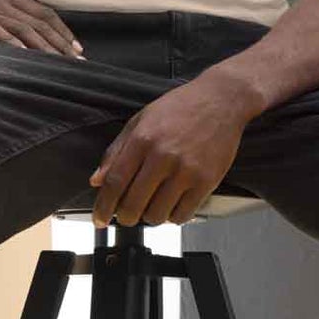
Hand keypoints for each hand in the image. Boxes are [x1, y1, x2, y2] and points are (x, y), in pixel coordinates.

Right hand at [0, 0, 83, 57]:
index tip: (77, 51)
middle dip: (58, 43)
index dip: (63, 32)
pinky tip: (24, 55)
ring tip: (54, 63)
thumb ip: (16, 29)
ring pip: (21, 26)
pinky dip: (11, 42)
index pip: (44, 13)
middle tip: (73, 63)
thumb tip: (47, 50)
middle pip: (37, 21)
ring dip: (41, 46)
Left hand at [87, 77, 254, 226]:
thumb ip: (116, 151)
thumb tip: (97, 180)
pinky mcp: (206, 181)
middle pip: (133, 205)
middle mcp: (163, 157)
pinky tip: (172, 204)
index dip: (103, 207)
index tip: (100, 219)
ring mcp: (186, 171)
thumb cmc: (181, 108)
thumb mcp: (140, 120)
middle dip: (125, 217)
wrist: (221, 100)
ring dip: (150, 217)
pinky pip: (182, 215)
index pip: (115, 183)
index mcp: (143, 140)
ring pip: (157, 215)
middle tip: (127, 215)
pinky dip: (173, 217)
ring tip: (153, 205)